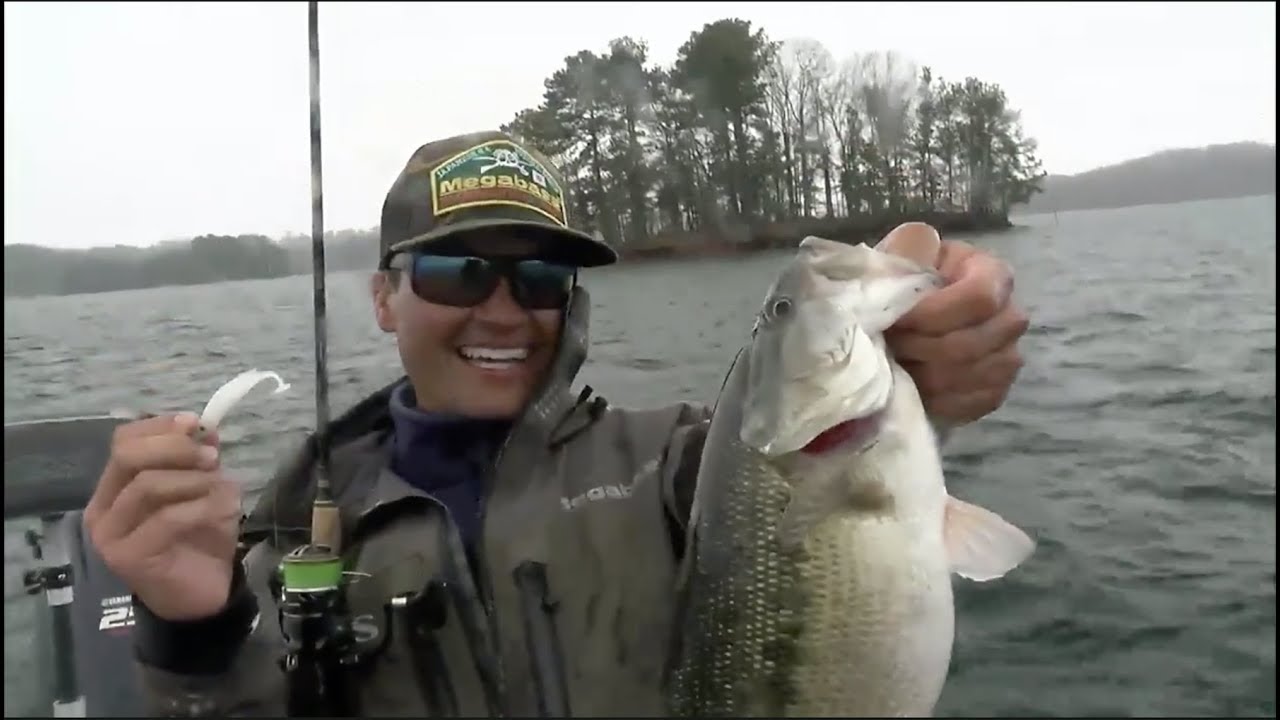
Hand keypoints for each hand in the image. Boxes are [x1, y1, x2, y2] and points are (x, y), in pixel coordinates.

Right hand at [84, 412, 241, 621]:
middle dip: (175, 448)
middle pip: (127, 456)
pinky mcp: (129, 557)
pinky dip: (202, 507)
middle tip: (211, 458)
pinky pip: (167, 518)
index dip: (160, 426)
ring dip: (194, 480)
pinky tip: (224, 510)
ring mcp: (111, 535)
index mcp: (114, 488)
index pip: (123, 441)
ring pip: (148, 485)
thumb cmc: (199, 539)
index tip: (197, 423)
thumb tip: (205, 429)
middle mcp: (103, 509)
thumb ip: (198, 461)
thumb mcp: (204, 490)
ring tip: (224, 491)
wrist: (202, 597)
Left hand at [877, 223, 1028, 425]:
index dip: (935, 314)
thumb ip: (909, 247)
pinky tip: (916, 387)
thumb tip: (922, 241)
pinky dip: (940, 399)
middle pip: (976, 343)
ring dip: (927, 376)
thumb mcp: (900, 257)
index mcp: (990, 272)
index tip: (897, 320)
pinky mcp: (996, 388)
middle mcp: (1010, 314)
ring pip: (976, 375)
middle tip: (890, 346)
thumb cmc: (901, 285)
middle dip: (923, 348)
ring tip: (897, 365)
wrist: (899, 325)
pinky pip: (976, 402)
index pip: (980, 297)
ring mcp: (1008, 354)